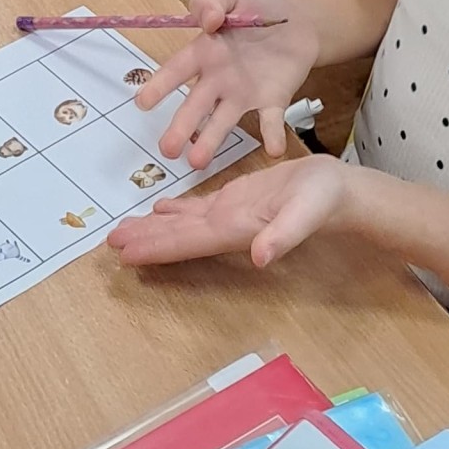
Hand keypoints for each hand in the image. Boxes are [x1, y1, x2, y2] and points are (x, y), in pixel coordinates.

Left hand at [107, 151, 349, 272]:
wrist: (340, 191)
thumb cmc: (323, 199)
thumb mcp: (305, 213)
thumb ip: (283, 236)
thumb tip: (261, 258)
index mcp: (236, 230)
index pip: (187, 243)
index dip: (156, 249)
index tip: (125, 256)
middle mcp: (226, 227)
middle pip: (176, 237)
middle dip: (144, 241)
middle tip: (109, 245)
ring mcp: (230, 214)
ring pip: (182, 224)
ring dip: (153, 228)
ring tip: (123, 231)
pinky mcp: (237, 200)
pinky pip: (198, 208)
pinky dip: (176, 211)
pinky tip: (160, 210)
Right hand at [131, 0, 318, 165]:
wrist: (300, 22)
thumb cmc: (260, 6)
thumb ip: (213, 1)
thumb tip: (205, 21)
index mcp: (205, 52)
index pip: (177, 70)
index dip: (159, 85)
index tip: (142, 102)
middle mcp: (219, 79)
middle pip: (195, 106)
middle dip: (180, 127)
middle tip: (167, 150)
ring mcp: (244, 94)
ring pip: (223, 121)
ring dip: (211, 142)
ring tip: (197, 162)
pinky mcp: (272, 101)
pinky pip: (270, 121)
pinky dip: (271, 135)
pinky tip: (272, 149)